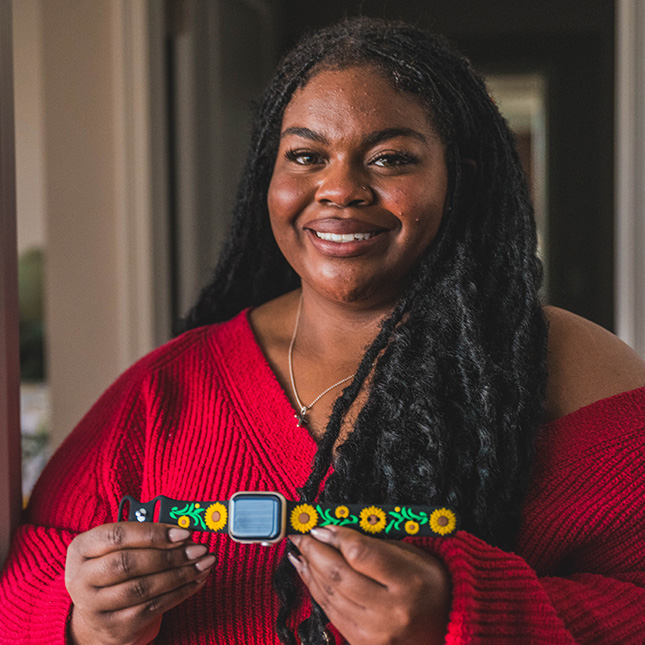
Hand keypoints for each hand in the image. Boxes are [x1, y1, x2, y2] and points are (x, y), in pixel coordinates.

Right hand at [65, 522, 215, 644]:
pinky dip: (180, 592)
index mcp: (81, 549)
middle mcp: (81, 578)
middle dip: (169, 555)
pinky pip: (152, 608)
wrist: (96, 615)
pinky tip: (197, 580)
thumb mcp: (117, 547)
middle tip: (199, 549)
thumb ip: (144, 536)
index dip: (152, 533)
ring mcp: (95, 606)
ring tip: (204, 563)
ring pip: (143, 588)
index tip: (183, 532)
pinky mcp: (114, 627)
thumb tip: (184, 532)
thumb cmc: (114, 568)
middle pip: (128, 564)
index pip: (116, 535)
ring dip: (180, 574)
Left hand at [288, 526, 449, 644]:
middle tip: (300, 533)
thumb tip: (333, 531)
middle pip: (338, 574)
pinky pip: (330, 611)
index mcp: (410, 582)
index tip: (321, 525)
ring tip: (300, 549)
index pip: (360, 553)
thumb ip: (374, 543)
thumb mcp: (413, 555)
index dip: (335, 536)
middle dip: (313, 549)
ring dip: (309, 568)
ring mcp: (375, 632)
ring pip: (329, 593)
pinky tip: (307, 571)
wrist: (446, 627)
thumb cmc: (429, 586)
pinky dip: (315, 588)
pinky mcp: (362, 643)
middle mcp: (392, 610)